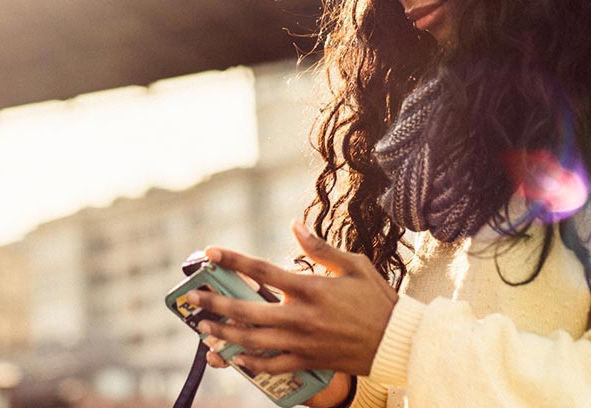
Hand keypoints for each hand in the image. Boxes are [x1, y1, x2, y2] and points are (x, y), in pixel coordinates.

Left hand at [186, 221, 398, 376]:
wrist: (397, 340)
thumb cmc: (377, 299)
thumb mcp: (354, 265)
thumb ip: (320, 247)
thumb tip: (293, 225)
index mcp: (312, 288)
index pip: (263, 271)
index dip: (233, 260)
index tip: (210, 253)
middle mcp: (302, 316)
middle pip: (247, 310)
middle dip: (215, 303)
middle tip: (193, 298)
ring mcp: (303, 342)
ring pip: (253, 341)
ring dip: (224, 334)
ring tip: (204, 328)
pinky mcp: (308, 361)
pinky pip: (272, 366)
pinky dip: (251, 364)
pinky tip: (235, 358)